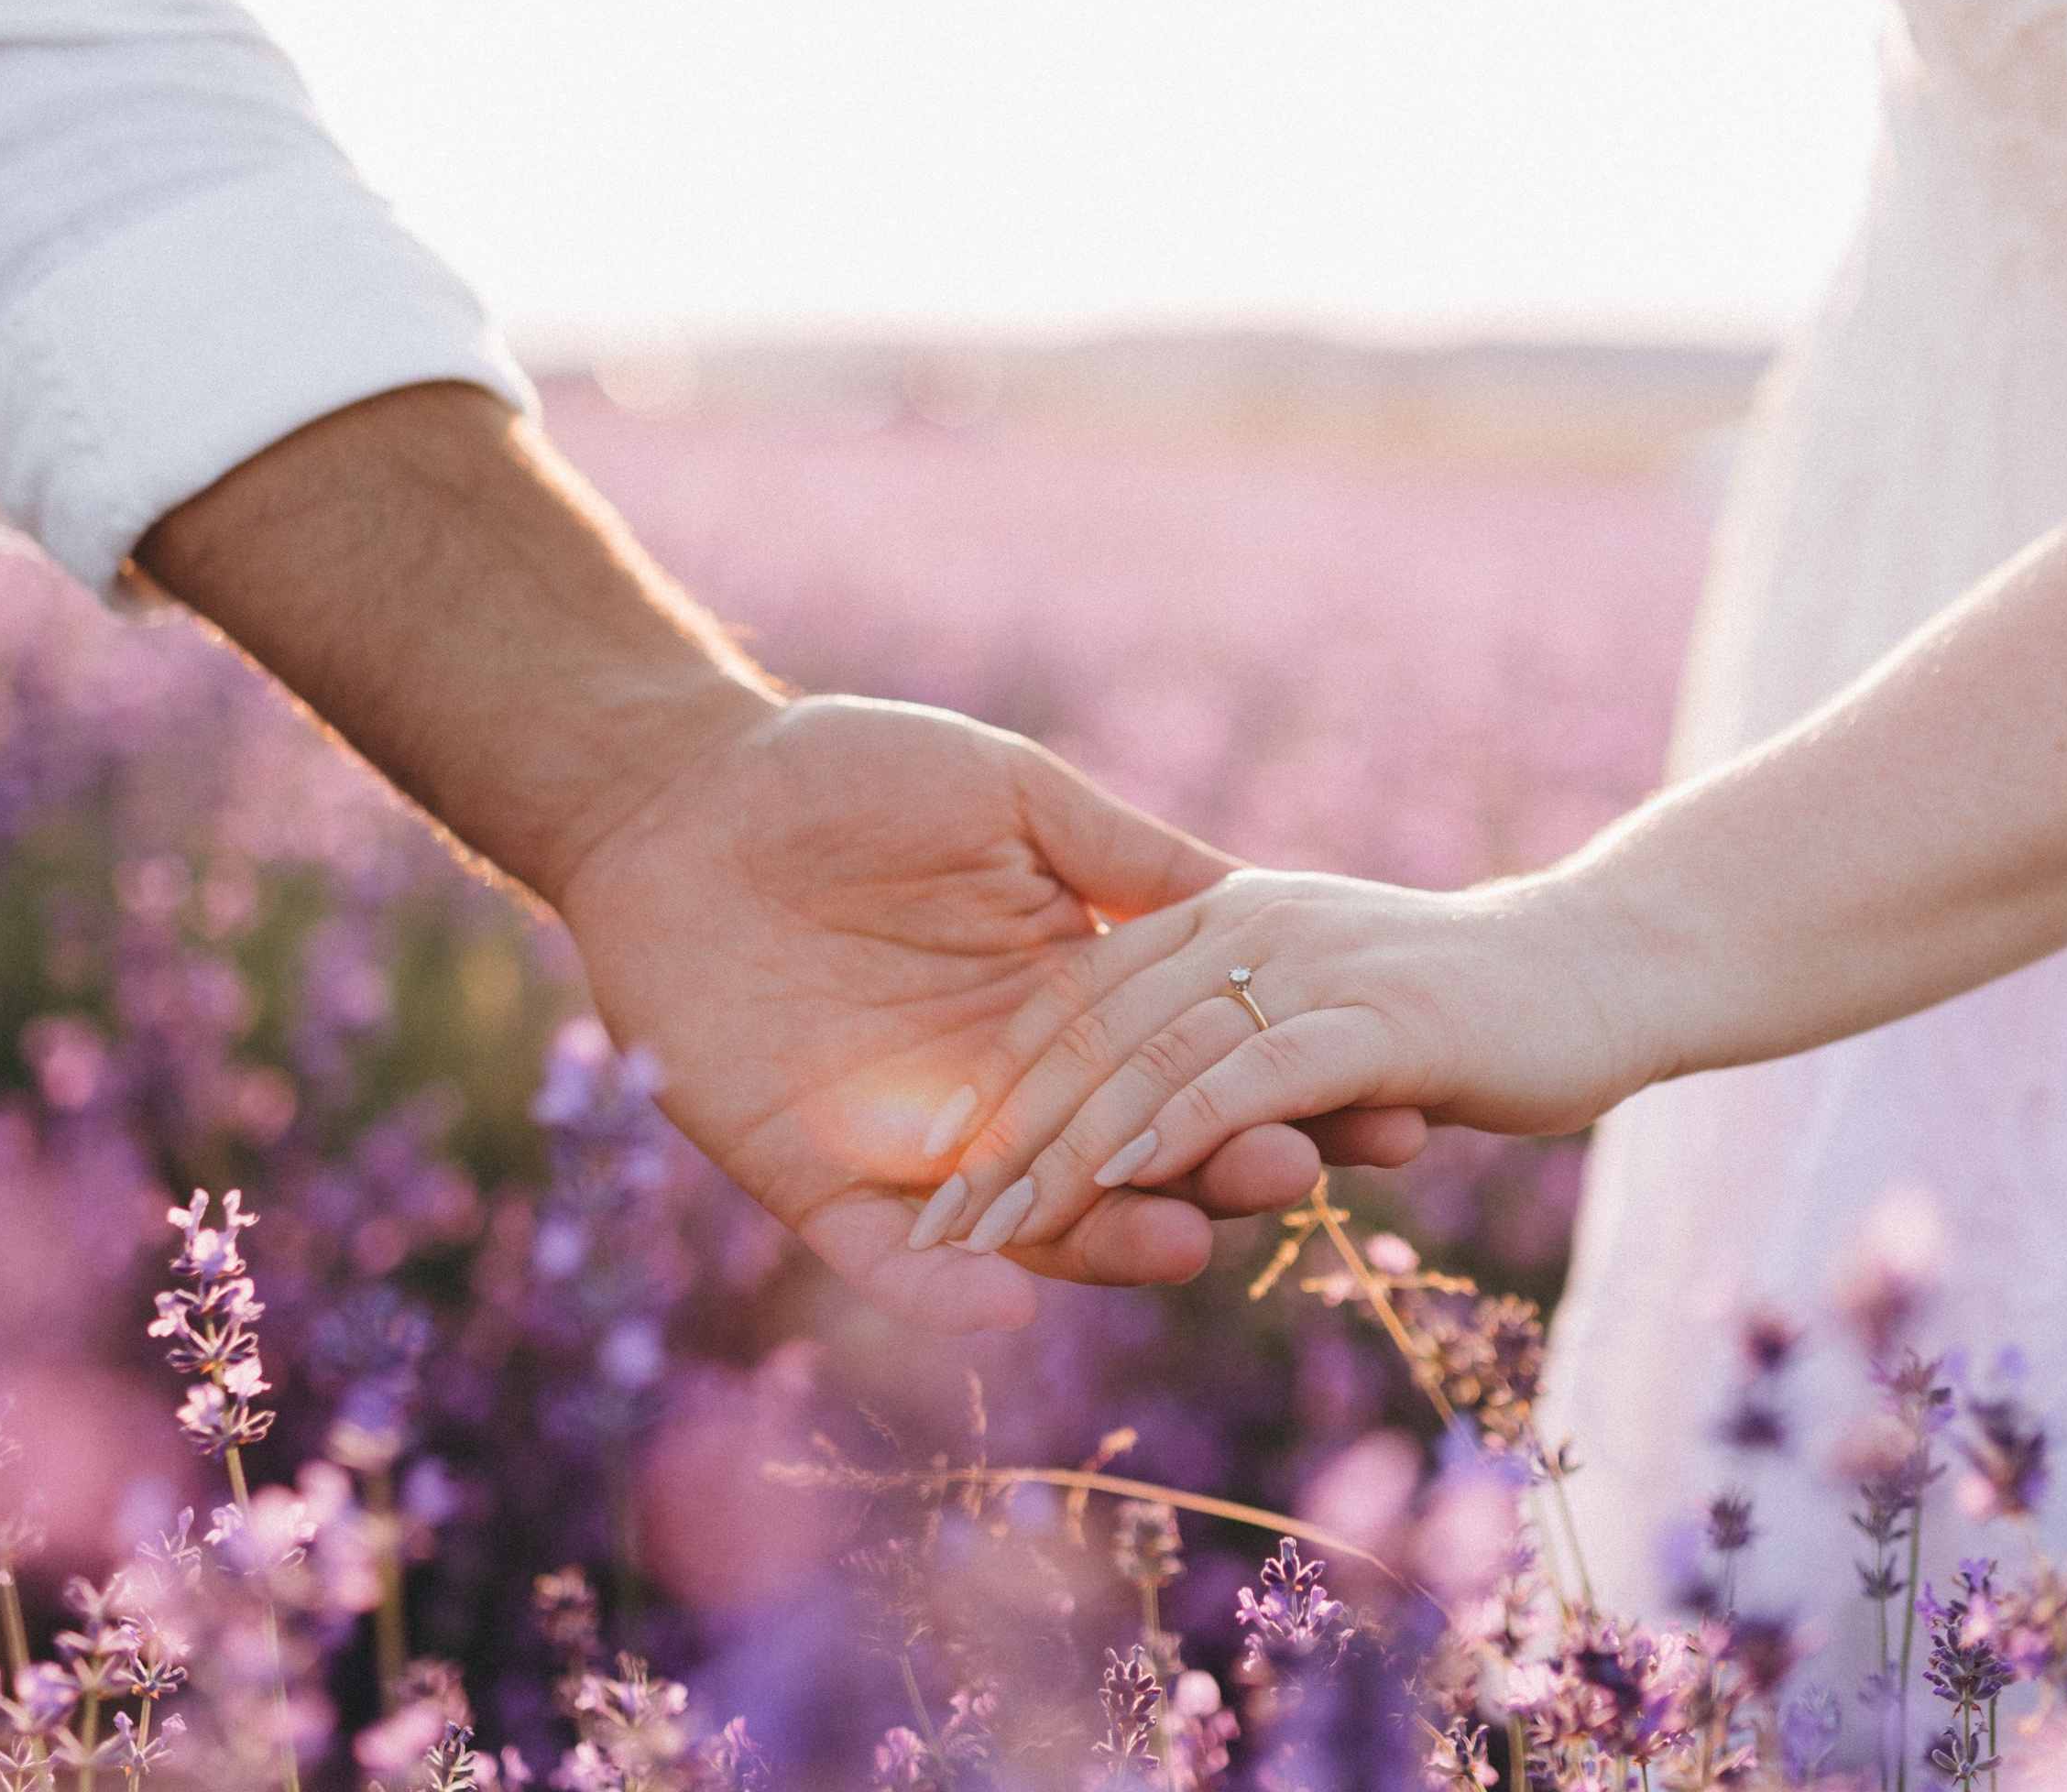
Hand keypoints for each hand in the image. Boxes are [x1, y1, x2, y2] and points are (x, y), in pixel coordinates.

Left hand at [562, 697, 1366, 1331]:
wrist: (681, 794)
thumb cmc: (846, 769)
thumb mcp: (1011, 792)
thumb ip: (1122, 854)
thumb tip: (1252, 890)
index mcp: (1058, 995)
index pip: (1185, 1068)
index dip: (1274, 1093)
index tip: (1386, 1106)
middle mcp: (1002, 1081)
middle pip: (1125, 1155)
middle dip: (1211, 1172)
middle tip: (1296, 1175)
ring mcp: (911, 1135)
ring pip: (1024, 1221)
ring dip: (1099, 1242)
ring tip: (1180, 1246)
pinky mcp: (808, 1172)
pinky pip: (874, 1250)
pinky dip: (931, 1285)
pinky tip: (996, 1298)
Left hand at [911, 865, 1657, 1259]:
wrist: (1600, 966)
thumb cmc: (1454, 997)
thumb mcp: (1313, 1000)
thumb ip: (1227, 1030)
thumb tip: (1140, 1111)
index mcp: (1212, 917)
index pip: (1081, 999)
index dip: (1006, 1080)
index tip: (940, 1165)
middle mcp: (1239, 929)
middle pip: (1094, 1031)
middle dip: (1009, 1130)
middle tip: (938, 1219)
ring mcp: (1303, 966)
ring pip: (1153, 1054)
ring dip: (1066, 1146)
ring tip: (993, 1220)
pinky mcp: (1373, 1015)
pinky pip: (1251, 1068)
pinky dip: (1180, 1120)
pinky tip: (1119, 1178)